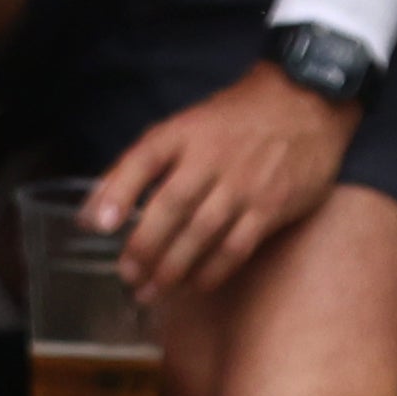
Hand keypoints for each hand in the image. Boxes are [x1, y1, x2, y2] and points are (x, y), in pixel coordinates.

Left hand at [87, 61, 356, 306]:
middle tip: (126, 275)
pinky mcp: (271, 207)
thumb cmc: (234, 121)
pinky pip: (236, 247)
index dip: (117, 191)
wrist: (304, 103)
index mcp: (185, 131)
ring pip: (202, 233)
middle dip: (144, 246)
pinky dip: (211, 271)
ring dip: (172, 268)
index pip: (144, 158)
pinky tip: (192, 286)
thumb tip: (92, 214)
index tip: (97, 225)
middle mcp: (212, 156)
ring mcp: (244, 183)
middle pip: (172, 205)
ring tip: (150, 292)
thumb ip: (140, 166)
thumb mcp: (185, 126)